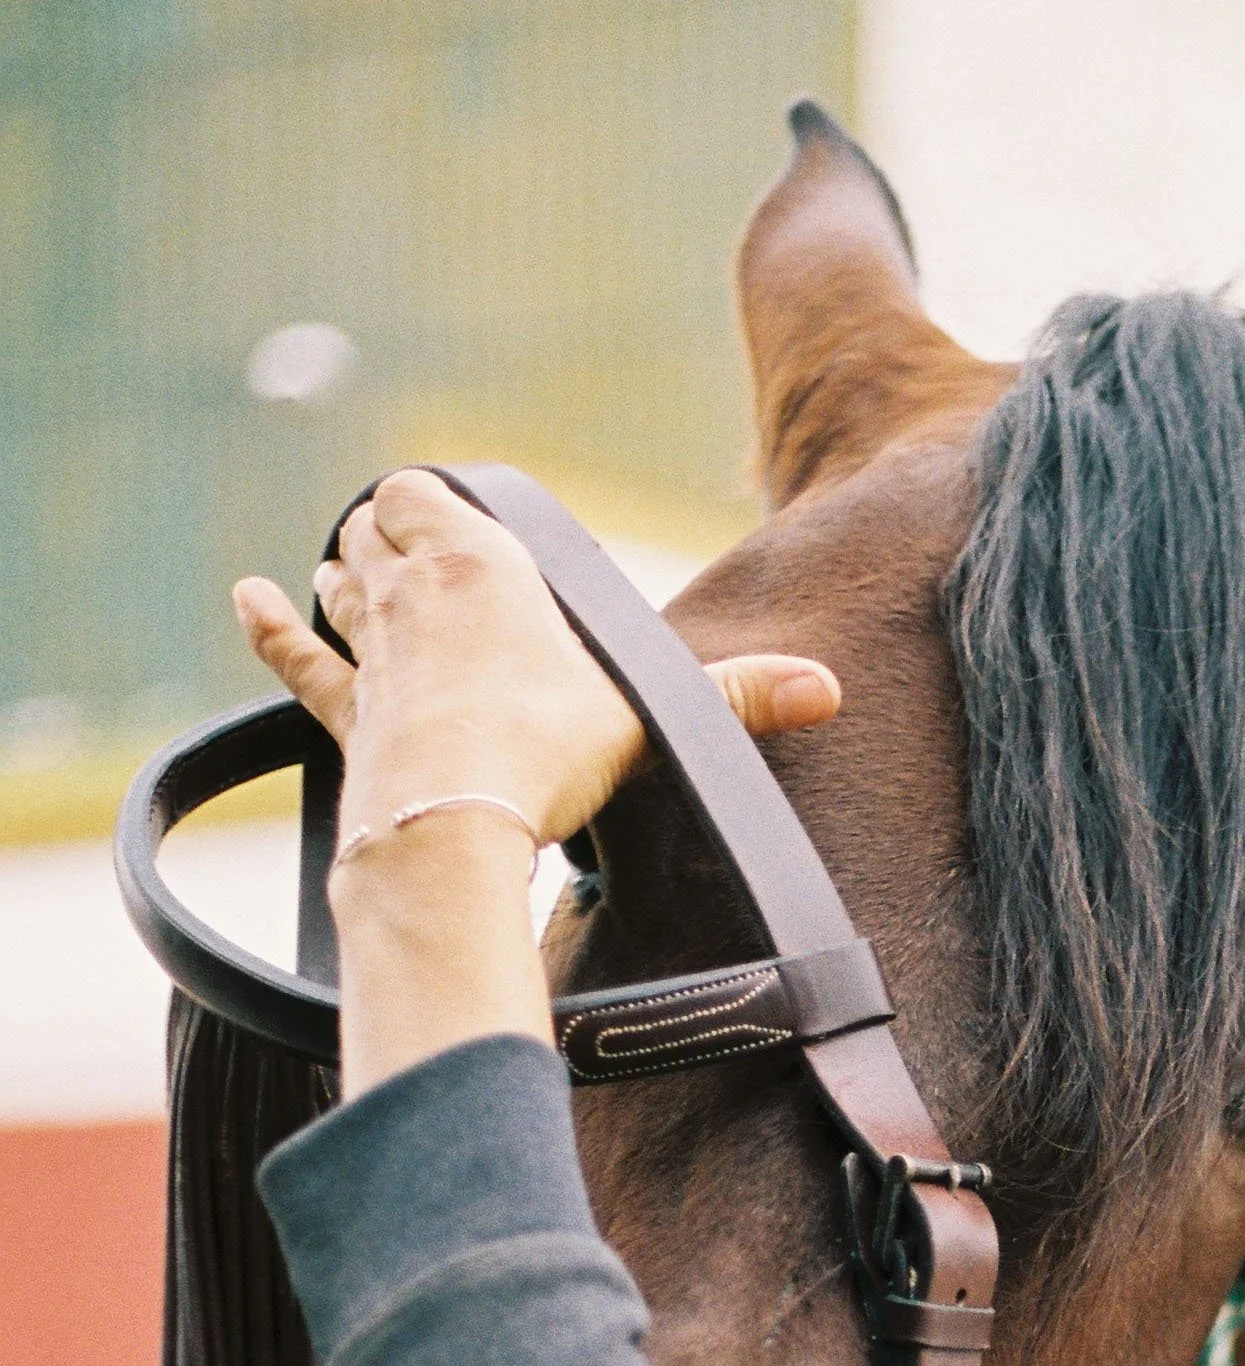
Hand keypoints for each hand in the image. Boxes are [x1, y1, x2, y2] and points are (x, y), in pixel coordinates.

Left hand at [229, 469, 841, 1095]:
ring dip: (345, 572)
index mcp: (484, 568)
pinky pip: (297, 657)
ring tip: (348, 568)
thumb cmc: (550, 759)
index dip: (434, 501)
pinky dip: (270, 627)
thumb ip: (737, 697)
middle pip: (381, 530)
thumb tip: (827, 689)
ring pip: (342, 585)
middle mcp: (415, 595)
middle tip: (410, 548)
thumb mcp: (654, 720)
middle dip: (391, 531)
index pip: (432, 494)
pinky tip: (251, 600)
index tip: (455, 520)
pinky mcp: (346, 718)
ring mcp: (372, 656)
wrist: (455, 827)